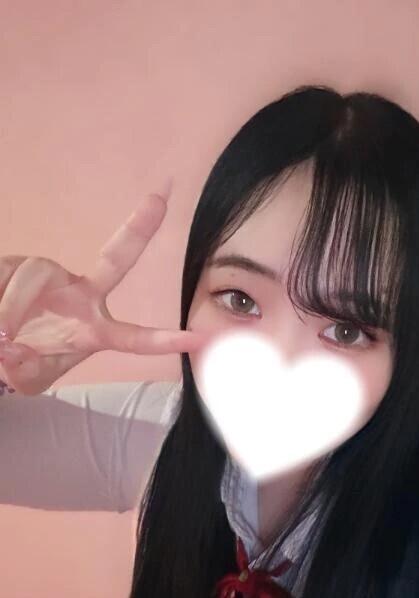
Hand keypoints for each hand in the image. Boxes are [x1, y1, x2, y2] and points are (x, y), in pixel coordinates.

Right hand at [0, 181, 204, 394]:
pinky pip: (7, 275)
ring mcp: (50, 277)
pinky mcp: (17, 264)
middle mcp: (80, 297)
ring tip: (2, 335)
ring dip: (12, 307)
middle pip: (116, 259)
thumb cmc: (18, 362)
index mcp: (94, 329)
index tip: (198, 338)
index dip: (164, 340)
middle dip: (139, 229)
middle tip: (161, 197)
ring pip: (35, 276)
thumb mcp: (28, 378)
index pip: (135, 337)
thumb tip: (14, 344)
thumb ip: (26, 370)